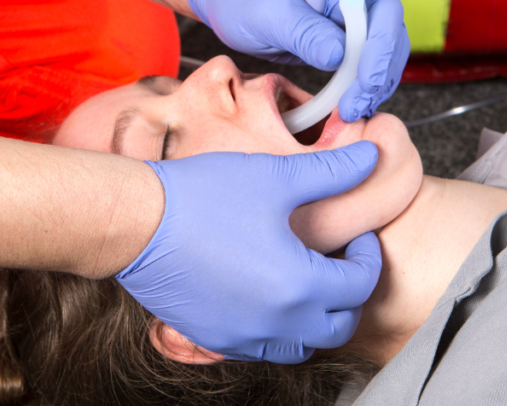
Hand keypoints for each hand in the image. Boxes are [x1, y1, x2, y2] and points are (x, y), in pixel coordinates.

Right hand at [115, 141, 382, 362]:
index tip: (358, 238)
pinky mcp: (215, 339)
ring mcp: (243, 337)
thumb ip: (332, 173)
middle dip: (348, 294)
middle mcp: (276, 323)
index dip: (367, 257)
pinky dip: (278, 329)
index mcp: (299, 286)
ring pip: (301, 345)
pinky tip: (268, 293)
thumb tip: (371, 158)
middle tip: (339, 261)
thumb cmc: (203, 198)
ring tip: (306, 279)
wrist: (135, 223)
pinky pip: (263, 348)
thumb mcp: (276, 177)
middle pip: (338, 326)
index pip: (360, 285)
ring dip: (315, 318)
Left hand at [187, 0, 409, 121]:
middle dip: (379, 74)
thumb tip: (339, 57)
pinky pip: (364, 65)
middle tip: (355, 106)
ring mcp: (353, 16)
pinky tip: (348, 106)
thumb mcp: (268, 13)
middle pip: (391, 34)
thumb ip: (305, 33)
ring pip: (384, 54)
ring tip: (352, 111)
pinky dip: (360, 87)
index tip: (365, 81)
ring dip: (374, 85)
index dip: (380, 48)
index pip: (382, 10)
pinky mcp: (345, 39)